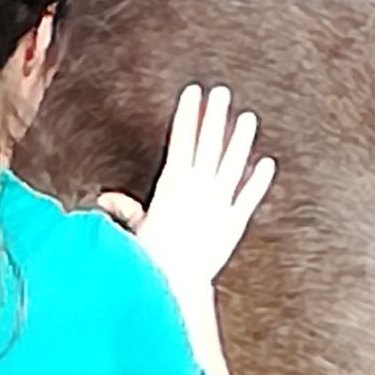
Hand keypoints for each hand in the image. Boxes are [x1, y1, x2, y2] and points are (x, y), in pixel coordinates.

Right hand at [98, 84, 274, 296]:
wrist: (173, 281)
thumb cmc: (151, 257)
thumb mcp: (136, 228)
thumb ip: (126, 209)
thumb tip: (106, 199)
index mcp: (172, 183)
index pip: (182, 139)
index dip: (189, 114)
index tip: (194, 93)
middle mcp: (198, 187)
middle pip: (209, 143)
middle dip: (215, 115)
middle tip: (222, 93)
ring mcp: (218, 203)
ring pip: (233, 163)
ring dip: (241, 139)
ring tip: (248, 118)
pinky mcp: (234, 222)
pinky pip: (249, 196)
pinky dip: (259, 180)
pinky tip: (267, 164)